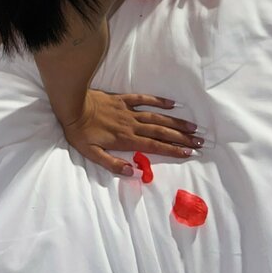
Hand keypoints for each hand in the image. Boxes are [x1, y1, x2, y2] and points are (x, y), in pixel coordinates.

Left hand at [61, 89, 200, 176]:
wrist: (72, 105)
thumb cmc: (80, 131)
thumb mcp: (91, 153)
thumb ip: (112, 164)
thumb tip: (134, 173)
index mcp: (126, 139)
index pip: (155, 146)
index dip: (173, 149)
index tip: (190, 153)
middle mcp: (132, 125)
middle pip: (161, 132)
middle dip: (182, 137)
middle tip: (200, 141)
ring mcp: (128, 111)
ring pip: (157, 117)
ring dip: (175, 122)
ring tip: (192, 127)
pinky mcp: (122, 99)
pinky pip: (143, 99)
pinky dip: (158, 101)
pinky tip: (171, 104)